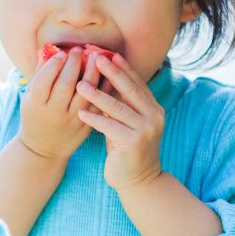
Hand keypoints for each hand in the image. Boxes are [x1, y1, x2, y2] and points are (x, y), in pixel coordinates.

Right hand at [17, 48, 98, 161]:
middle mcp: (54, 113)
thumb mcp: (30, 98)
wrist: (44, 149)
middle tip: (78, 50)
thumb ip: (39, 75)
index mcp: (36, 104)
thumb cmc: (35, 116)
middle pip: (65, 85)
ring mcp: (71, 120)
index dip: (53, 66)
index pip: (44, 82)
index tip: (61, 53)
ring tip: (96, 56)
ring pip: (85, 95)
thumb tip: (48, 50)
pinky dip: (104, 88)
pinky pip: (97, 104)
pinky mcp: (85, 126)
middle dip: (73, 65)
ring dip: (92, 73)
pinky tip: (108, 73)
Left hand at [76, 53, 164, 191]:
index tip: (110, 55)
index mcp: (154, 109)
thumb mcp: (128, 123)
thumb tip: (105, 80)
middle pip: (130, 90)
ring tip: (80, 84)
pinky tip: (80, 112)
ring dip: (97, 95)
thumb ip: (122, 105)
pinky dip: (94, 119)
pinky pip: (109, 126)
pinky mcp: (134, 143)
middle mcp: (154, 117)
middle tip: (96, 58)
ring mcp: (146, 130)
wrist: (139, 181)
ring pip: (118, 108)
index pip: (137, 84)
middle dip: (112, 73)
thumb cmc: (127, 149)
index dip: (124, 69)